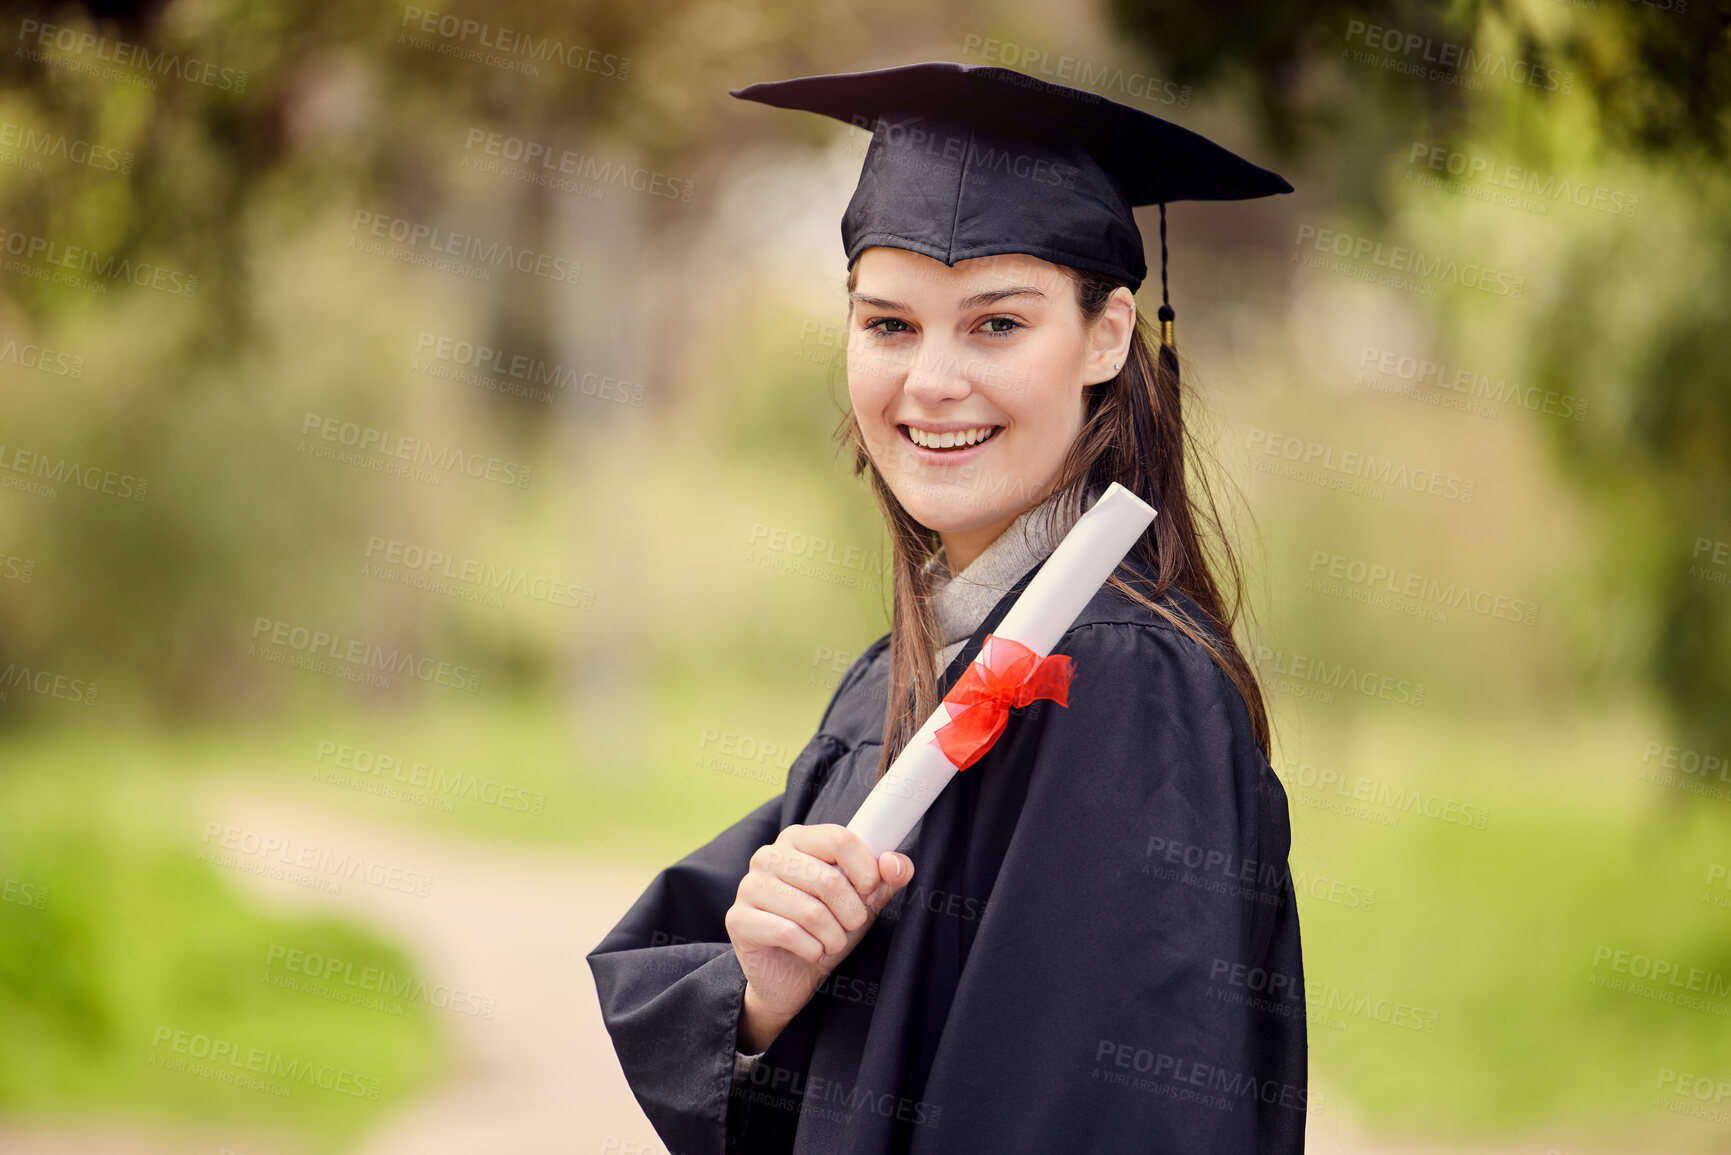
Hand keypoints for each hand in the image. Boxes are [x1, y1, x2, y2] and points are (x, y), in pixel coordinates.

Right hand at [725, 823, 913, 1050]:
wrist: (791, 976)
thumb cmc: (827, 929)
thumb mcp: (863, 902)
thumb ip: (885, 879)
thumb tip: (895, 864)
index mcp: (798, 839)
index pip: (839, 839)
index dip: (866, 870)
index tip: (872, 893)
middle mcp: (768, 856)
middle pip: (828, 879)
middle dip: (852, 913)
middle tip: (851, 927)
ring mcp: (749, 886)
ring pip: (811, 911)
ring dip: (834, 937)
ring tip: (832, 943)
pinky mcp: (738, 919)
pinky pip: (787, 933)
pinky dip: (812, 949)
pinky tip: (813, 953)